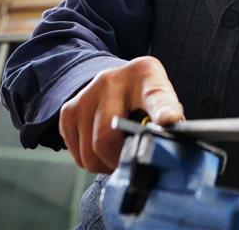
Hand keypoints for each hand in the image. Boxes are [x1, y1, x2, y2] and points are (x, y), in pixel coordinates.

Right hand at [59, 56, 183, 172]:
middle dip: (122, 160)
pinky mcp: (69, 110)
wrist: (118, 81)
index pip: (156, 95)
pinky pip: (77, 155)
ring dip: (106, 164)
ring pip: (91, 153)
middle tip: (134, 161)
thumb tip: (169, 151)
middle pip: (109, 137)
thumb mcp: (165, 101)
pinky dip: (92, 160)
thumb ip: (169, 121)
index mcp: (146, 75)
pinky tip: (103, 147)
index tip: (169, 119)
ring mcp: (86, 94)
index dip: (163, 110)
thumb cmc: (145, 97)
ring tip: (119, 152)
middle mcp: (112, 80)